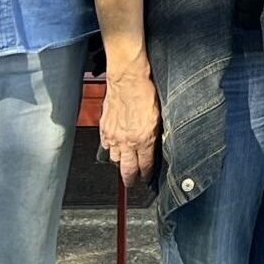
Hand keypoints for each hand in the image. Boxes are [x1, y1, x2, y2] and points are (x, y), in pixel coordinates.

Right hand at [99, 70, 160, 185]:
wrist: (128, 80)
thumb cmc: (145, 93)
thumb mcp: (158, 118)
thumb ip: (154, 135)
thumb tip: (153, 147)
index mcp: (143, 139)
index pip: (145, 165)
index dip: (146, 175)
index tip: (146, 179)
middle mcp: (127, 141)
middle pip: (126, 169)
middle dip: (130, 179)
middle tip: (132, 184)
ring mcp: (113, 136)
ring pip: (114, 159)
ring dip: (120, 163)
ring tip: (124, 165)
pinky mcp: (104, 128)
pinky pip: (106, 146)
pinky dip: (110, 149)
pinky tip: (114, 148)